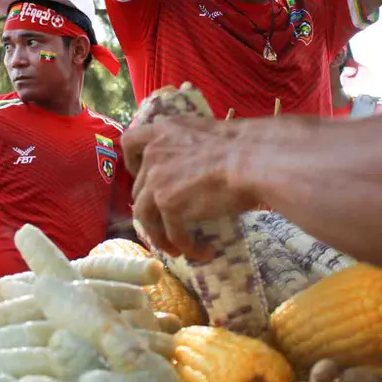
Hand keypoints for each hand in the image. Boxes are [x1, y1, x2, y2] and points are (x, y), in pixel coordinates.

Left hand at [122, 116, 261, 257]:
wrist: (252, 158)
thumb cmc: (243, 145)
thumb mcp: (206, 133)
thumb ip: (188, 146)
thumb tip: (194, 166)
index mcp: (163, 129)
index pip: (130, 141)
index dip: (132, 161)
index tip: (140, 174)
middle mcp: (154, 154)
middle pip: (139, 188)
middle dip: (151, 207)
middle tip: (169, 220)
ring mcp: (157, 179)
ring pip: (145, 216)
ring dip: (160, 235)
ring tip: (177, 249)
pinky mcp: (167, 204)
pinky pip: (172, 233)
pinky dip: (185, 246)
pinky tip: (203, 251)